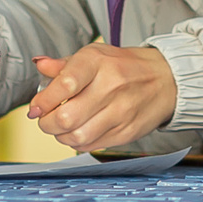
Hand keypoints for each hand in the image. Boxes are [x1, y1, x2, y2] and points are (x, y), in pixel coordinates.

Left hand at [27, 45, 177, 152]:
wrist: (166, 79)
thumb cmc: (125, 66)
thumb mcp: (95, 55)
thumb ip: (64, 64)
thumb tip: (40, 65)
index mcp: (98, 62)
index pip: (64, 85)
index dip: (43, 101)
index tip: (36, 108)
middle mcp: (111, 86)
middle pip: (66, 117)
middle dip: (47, 123)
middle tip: (45, 119)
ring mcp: (121, 111)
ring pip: (77, 136)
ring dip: (61, 136)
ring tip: (61, 126)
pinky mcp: (127, 131)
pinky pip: (91, 145)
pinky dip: (78, 142)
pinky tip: (79, 131)